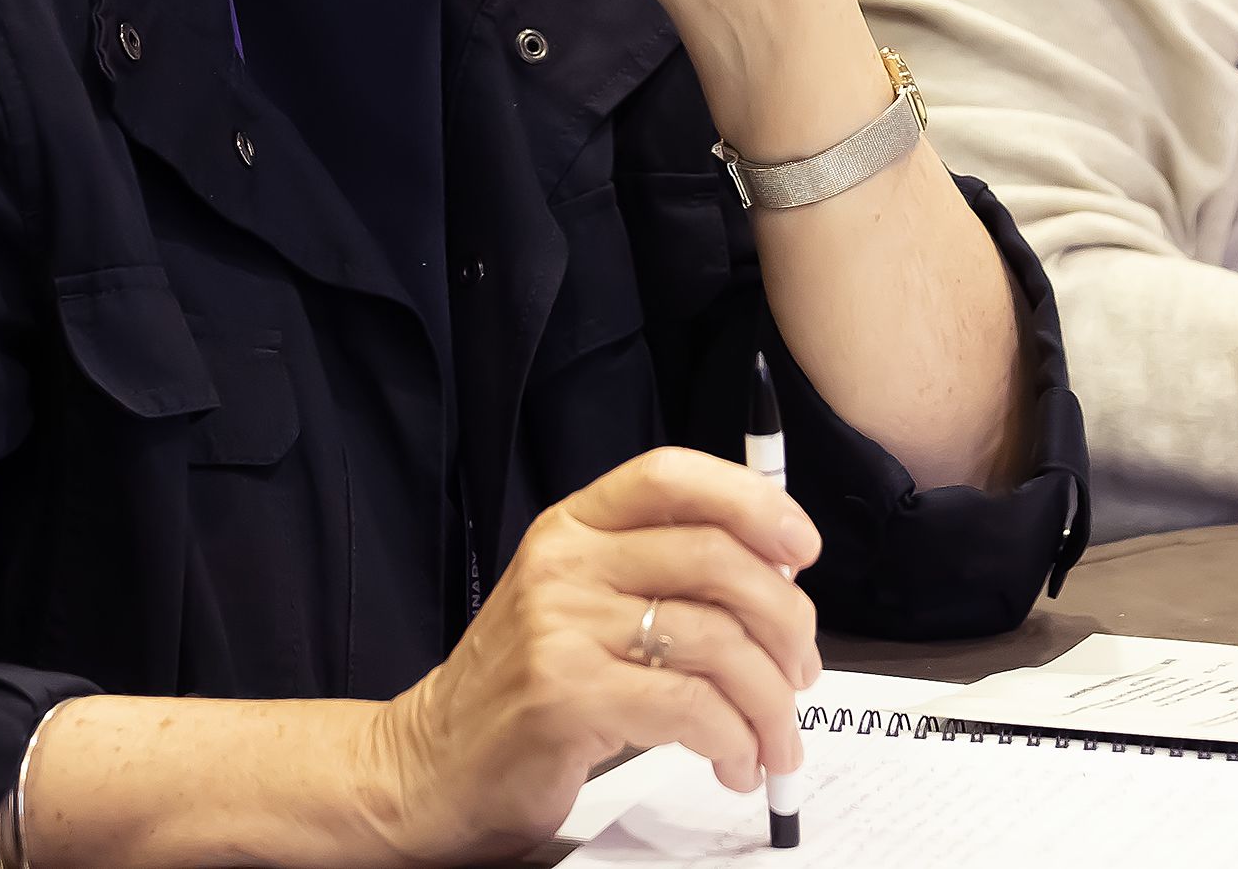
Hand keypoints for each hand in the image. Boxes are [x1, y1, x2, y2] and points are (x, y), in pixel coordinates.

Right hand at [363, 448, 825, 857]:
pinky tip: (734, 762)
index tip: (804, 548)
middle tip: (803, 670)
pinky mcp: (563, 697)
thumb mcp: (588, 605)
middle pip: (715, 559)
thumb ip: (666, 579)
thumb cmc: (529, 685)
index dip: (753, 501)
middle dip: (786, 619)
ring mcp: (559, 628)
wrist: (433, 762)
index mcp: (576, 526)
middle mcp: (565, 564)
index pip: (672, 476)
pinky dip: (732, 738)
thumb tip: (782, 579)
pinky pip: (687, 707)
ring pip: (714, 641)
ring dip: (769, 700)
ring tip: (775, 739)